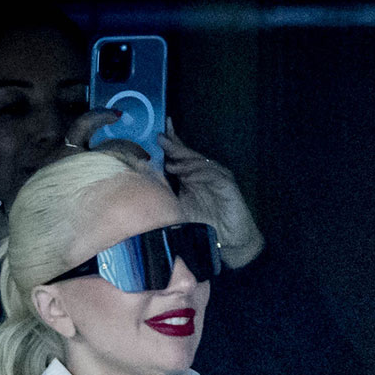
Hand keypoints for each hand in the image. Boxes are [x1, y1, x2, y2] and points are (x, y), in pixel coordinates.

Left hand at [160, 120, 264, 268]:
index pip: (180, 156)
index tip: (157, 134)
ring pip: (200, 162)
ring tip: (171, 165)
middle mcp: (203, 173)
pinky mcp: (227, 184)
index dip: (171, 143)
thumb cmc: (203, 225)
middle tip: (161, 140)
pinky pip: (213, 174)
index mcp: (191, 176)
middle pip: (188, 155)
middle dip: (175, 147)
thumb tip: (146, 180)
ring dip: (185, 162)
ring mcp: (216, 176)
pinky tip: (189, 177)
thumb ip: (167, 193)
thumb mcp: (179, 208)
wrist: (228, 240)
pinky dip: (200, 174)